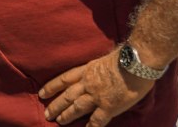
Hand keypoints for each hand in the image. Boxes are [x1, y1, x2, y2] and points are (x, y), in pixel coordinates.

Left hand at [39, 49, 155, 124]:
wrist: (135, 63)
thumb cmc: (125, 57)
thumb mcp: (103, 59)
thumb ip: (97, 68)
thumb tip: (97, 71)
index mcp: (86, 70)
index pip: (63, 79)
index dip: (51, 87)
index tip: (42, 93)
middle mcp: (88, 84)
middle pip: (67, 95)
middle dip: (56, 105)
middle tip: (47, 114)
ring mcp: (97, 96)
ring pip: (77, 108)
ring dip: (67, 115)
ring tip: (58, 121)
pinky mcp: (109, 107)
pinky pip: (97, 120)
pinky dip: (90, 126)